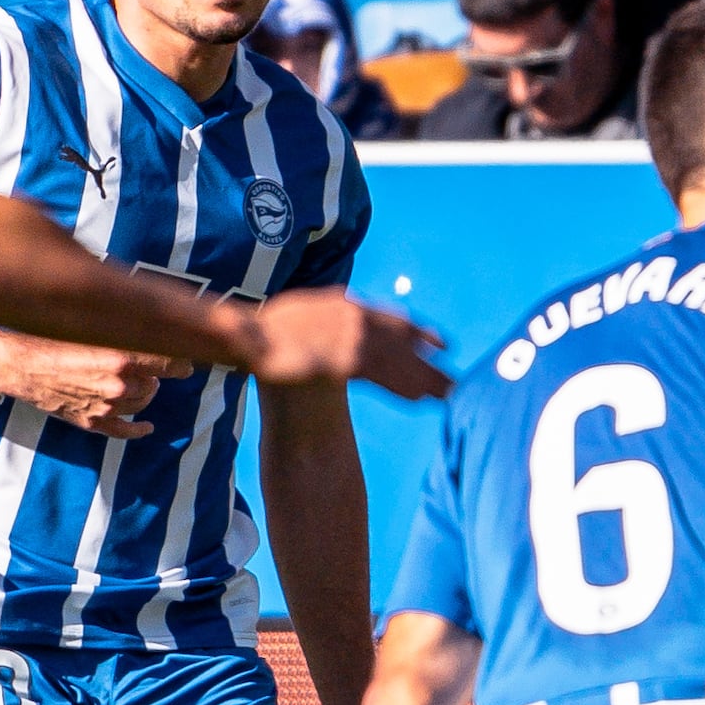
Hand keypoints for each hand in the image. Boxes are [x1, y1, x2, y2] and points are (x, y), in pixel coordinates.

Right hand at [0, 339, 168, 434]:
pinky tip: (148, 427)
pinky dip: (139, 430)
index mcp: (122, 360)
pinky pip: (124, 431)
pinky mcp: (91, 422)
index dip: (181, 363)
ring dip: (143, 395)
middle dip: (153, 376)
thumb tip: (156, 336)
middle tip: (142, 367)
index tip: (186, 361)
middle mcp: (118, 386)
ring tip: (135, 384)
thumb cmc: (50, 340)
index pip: (171, 364)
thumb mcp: (92, 332)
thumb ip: (124, 338)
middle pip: (155, 385)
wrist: (16, 365)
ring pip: (141, 404)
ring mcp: (106, 407)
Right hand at [241, 290, 453, 399]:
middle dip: (431, 366)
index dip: (420, 333)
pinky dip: (402, 387)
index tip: (444, 345)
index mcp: (349, 305)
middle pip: (403, 345)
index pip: (395, 320)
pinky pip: (381, 377)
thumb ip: (335, 318)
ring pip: (398, 363)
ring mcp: (351, 339)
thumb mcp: (310, 311)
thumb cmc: (273, 328)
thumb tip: (353, 326)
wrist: (246, 334)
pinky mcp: (343, 361)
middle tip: (458, 384)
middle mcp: (356, 319)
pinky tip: (420, 399)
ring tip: (449, 396)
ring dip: (425, 380)